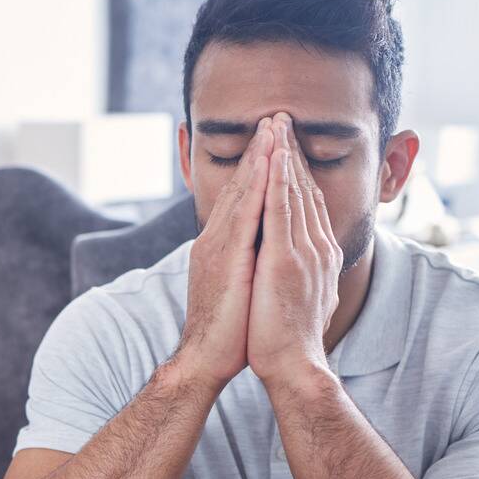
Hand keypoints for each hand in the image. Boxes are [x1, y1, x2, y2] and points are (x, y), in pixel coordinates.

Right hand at [174, 116, 274, 390]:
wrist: (204, 359)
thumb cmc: (227, 331)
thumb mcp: (238, 287)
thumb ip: (246, 264)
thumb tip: (263, 253)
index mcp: (219, 246)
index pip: (241, 198)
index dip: (257, 168)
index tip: (273, 141)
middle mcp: (215, 239)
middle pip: (240, 186)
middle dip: (258, 151)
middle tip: (274, 118)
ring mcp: (218, 247)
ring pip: (242, 193)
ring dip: (258, 158)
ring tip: (273, 129)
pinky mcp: (227, 259)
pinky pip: (246, 214)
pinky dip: (257, 186)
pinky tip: (269, 166)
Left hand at [246, 113, 342, 388]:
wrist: (291, 368)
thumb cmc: (288, 340)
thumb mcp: (302, 297)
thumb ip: (305, 275)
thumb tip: (305, 267)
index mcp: (318, 255)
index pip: (307, 203)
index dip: (297, 170)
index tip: (287, 144)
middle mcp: (316, 248)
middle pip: (304, 189)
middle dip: (292, 152)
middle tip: (283, 118)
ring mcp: (304, 252)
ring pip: (295, 192)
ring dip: (285, 155)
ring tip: (278, 123)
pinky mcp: (286, 259)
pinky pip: (282, 210)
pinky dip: (280, 180)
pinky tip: (275, 155)